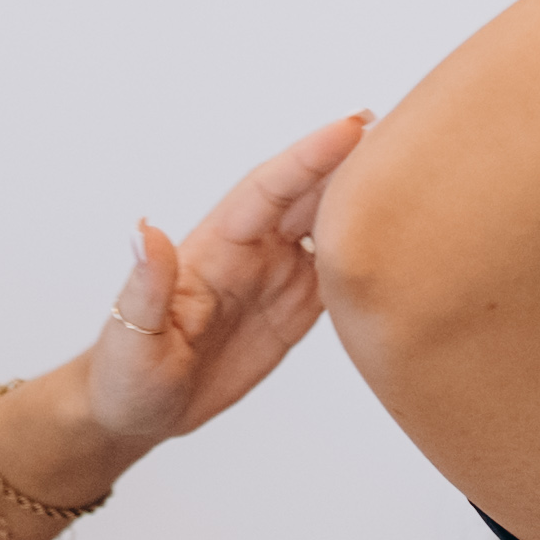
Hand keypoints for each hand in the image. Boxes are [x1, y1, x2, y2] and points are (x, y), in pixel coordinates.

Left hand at [87, 110, 370, 449]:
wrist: (137, 413)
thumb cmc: (125, 375)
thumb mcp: (133, 337)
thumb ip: (148, 287)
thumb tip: (146, 232)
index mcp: (216, 248)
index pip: (268, 191)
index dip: (309, 158)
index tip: (351, 127)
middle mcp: (252, 252)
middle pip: (310, 194)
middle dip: (351, 159)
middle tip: (404, 127)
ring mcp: (276, 277)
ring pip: (329, 224)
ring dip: (365, 198)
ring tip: (413, 170)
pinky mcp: (294, 309)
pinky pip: (338, 271)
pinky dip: (368, 251)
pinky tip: (400, 237)